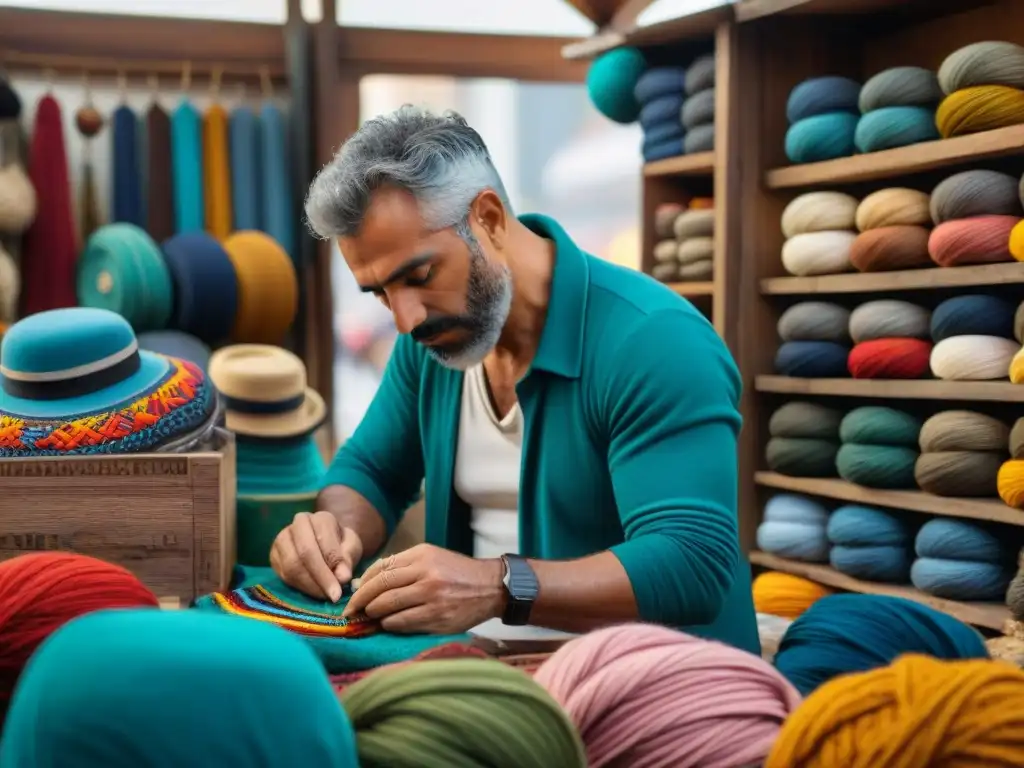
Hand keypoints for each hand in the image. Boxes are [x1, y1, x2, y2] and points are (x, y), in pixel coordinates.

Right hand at [269, 511, 363, 602]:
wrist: (325, 545)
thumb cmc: (341, 546)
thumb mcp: (352, 548)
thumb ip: (348, 559)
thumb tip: (342, 577)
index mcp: (321, 518)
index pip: (324, 540)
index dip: (333, 564)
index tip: (343, 583)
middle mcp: (299, 524)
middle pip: (305, 553)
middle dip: (320, 577)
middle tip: (333, 596)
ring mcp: (282, 539)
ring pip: (291, 565)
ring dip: (310, 585)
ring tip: (324, 595)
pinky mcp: (274, 555)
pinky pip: (283, 575)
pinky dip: (300, 587)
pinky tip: (313, 592)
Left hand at [343, 544, 504, 633]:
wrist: (491, 588)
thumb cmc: (457, 573)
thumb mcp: (432, 558)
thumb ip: (401, 567)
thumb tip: (364, 581)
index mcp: (422, 555)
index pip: (381, 569)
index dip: (362, 584)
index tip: (353, 594)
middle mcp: (426, 573)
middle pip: (380, 588)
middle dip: (360, 601)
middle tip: (351, 611)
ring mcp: (431, 597)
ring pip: (387, 607)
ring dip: (374, 614)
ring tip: (371, 617)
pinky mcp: (437, 618)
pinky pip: (402, 623)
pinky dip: (389, 625)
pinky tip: (389, 624)